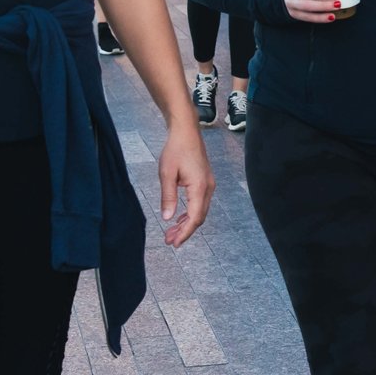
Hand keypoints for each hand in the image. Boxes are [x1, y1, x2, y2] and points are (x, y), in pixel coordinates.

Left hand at [156, 121, 212, 245]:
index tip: (174, 243)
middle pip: (199, 217)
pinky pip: (200, 203)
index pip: (194, 217)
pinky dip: (190, 213)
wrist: (186, 132)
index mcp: (200, 187)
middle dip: (185, 231)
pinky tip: (179, 218)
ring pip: (200, 211)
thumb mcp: (166, 174)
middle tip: (169, 240)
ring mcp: (209, 185)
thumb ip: (168, 197)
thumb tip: (167, 218)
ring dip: (187, 223)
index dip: (185, 233)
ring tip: (171, 232)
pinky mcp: (205, 181)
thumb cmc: (175, 149)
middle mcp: (208, 188)